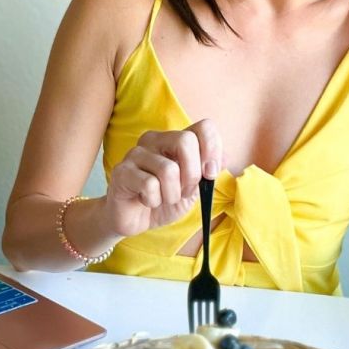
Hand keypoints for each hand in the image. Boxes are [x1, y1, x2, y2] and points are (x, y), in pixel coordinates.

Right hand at [104, 119, 221, 237]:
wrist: (136, 220)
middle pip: (185, 141)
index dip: (213, 150)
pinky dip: (154, 200)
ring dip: (171, 194)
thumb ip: (208, 171)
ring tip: (162, 198)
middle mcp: (155, 140)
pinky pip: (149, 185)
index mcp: (174, 140)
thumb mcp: (193, 188)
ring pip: (168, 169)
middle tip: (183, 191)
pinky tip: (146, 201)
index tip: (210, 173)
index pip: (203, 127)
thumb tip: (225, 157)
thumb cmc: (163, 200)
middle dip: (191, 175)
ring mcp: (136, 153)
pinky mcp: (122, 171)